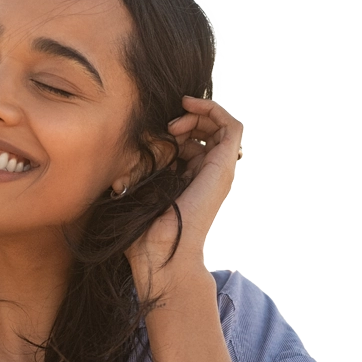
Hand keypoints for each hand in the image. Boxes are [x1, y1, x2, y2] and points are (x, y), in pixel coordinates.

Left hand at [124, 95, 243, 291]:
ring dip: (199, 114)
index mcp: (187, 179)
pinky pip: (232, 128)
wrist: (160, 253)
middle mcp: (206, 174)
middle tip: (167, 126)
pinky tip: (189, 107)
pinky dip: (213, 110)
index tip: (154, 132)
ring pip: (220, 127)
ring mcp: (217, 171)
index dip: (174, 129)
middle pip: (207, 132)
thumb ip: (137, 168)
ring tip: (175, 123)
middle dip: (187, 119)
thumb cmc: (142, 231)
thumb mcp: (135, 189)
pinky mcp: (223, 168)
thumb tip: (129, 149)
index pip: (190, 143)